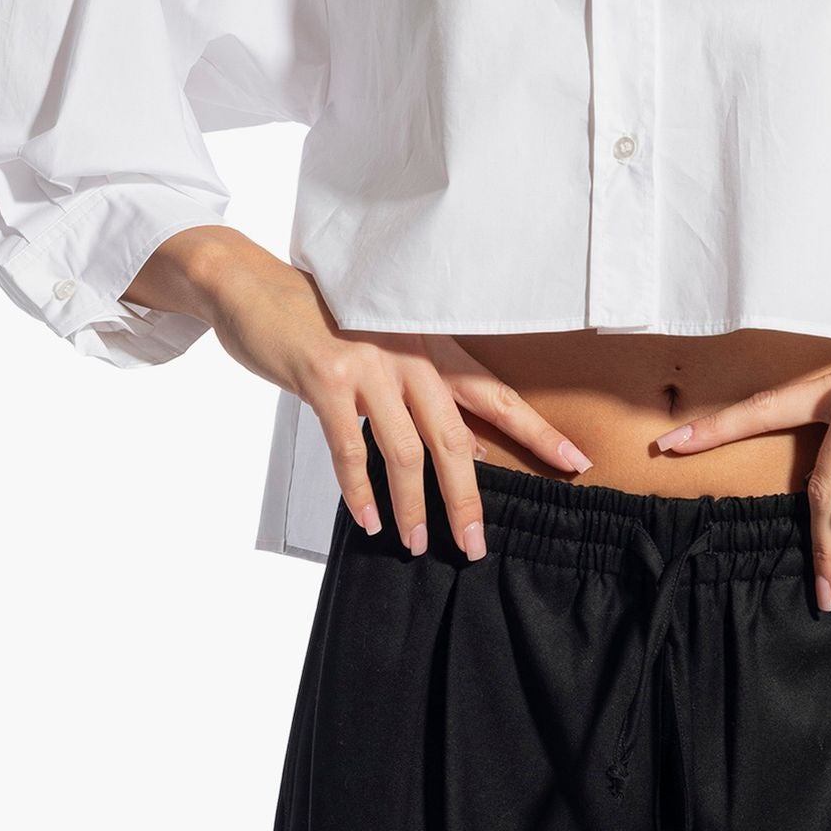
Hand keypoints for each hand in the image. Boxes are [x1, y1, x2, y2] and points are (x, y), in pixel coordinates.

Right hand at [123, 227, 594, 558]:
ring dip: (413, 506)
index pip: (495, 395)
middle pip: (456, 437)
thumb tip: (474, 453)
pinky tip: (368, 520)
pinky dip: (360, 491)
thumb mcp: (386, 352)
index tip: (576, 462)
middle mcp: (409, 355)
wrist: (254, 285)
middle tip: (475, 546)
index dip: (537, 430)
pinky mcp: (326, 378)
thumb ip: (426, 396)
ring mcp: (369, 366)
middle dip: (468, 499)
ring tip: (418, 544)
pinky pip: (350, 448)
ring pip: (405, 451)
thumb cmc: (324, 321)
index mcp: (431, 347)